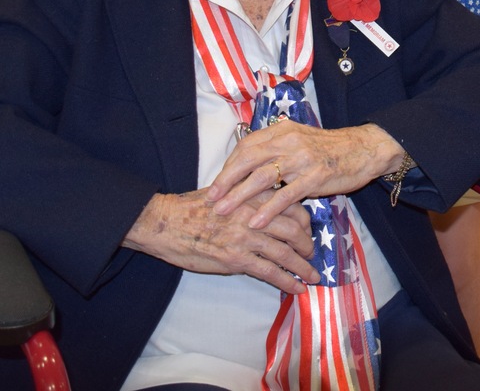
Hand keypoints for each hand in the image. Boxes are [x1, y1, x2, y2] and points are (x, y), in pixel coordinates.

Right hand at [122, 186, 316, 293]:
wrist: (167, 223)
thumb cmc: (193, 208)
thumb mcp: (226, 191)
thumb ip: (249, 197)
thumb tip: (269, 207)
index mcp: (253, 195)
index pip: (291, 206)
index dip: (305, 221)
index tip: (307, 231)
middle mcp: (254, 214)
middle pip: (295, 229)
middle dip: (308, 244)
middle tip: (312, 254)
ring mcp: (246, 237)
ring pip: (286, 252)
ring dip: (303, 267)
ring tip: (312, 276)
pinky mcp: (237, 259)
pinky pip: (270, 272)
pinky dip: (288, 281)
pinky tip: (297, 288)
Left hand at [208, 120, 400, 229]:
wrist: (365, 148)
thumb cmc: (331, 148)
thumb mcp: (300, 139)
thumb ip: (277, 148)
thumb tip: (251, 163)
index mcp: (282, 131)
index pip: (247, 146)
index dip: (229, 165)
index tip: (217, 183)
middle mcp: (289, 141)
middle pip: (248, 159)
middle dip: (226, 180)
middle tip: (211, 199)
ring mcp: (301, 158)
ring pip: (262, 176)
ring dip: (239, 195)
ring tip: (223, 211)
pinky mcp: (315, 177)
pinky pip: (286, 194)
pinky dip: (268, 209)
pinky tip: (255, 222)